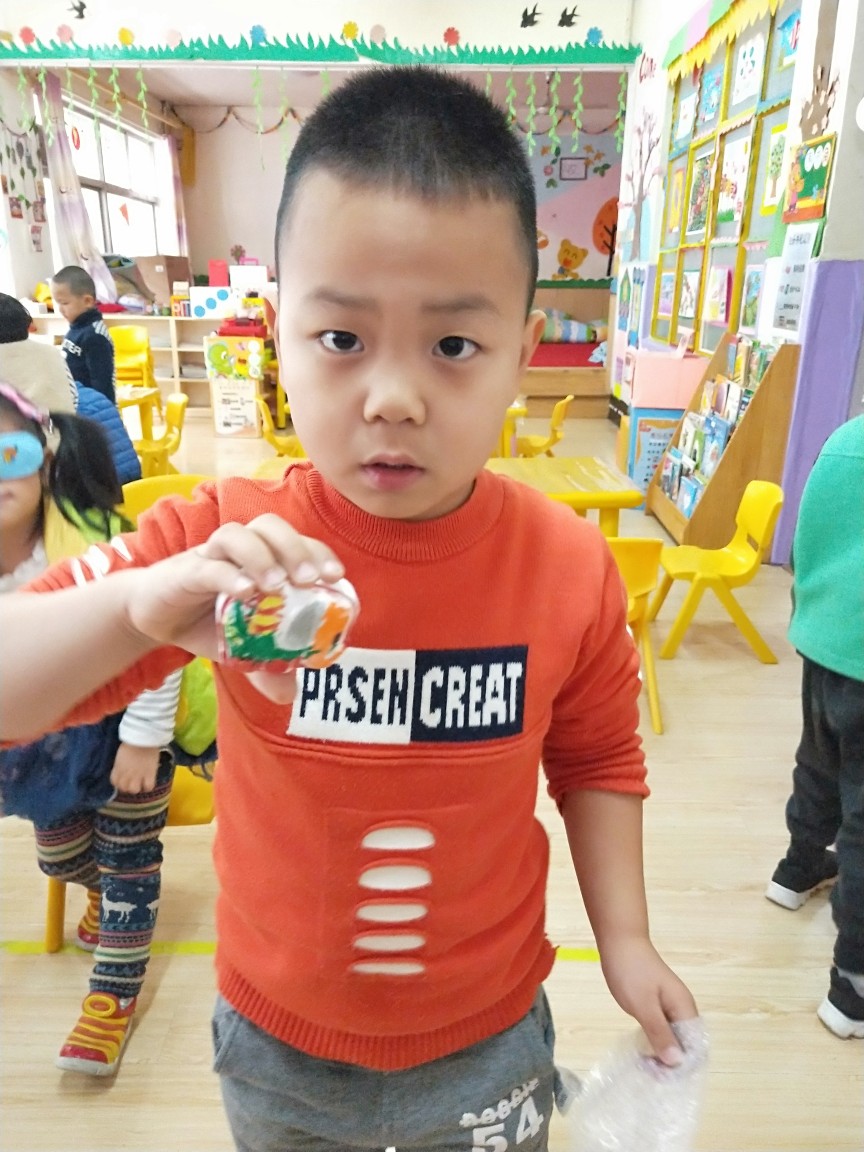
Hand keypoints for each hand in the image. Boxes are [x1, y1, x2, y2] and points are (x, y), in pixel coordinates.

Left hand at [110, 742, 160, 793]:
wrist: (144, 738)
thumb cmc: (132, 742)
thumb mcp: (121, 754)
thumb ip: (121, 764)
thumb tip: (123, 768)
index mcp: (118, 768)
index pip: (114, 782)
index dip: (119, 782)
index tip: (123, 780)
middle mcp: (126, 774)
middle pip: (124, 788)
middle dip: (127, 787)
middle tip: (132, 782)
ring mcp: (138, 775)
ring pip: (134, 790)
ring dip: (137, 788)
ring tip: (141, 783)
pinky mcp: (150, 774)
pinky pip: (148, 787)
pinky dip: (148, 786)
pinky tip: (149, 782)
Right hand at [123, 516, 344, 703]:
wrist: (150, 616)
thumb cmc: (203, 621)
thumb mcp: (240, 647)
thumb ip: (265, 665)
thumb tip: (290, 695)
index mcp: (260, 559)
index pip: (296, 542)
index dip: (318, 553)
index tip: (335, 577)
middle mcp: (238, 550)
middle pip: (270, 526)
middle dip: (296, 548)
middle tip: (310, 580)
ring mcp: (210, 556)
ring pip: (238, 534)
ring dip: (262, 556)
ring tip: (277, 586)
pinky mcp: (184, 571)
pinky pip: (208, 565)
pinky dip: (228, 576)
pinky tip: (243, 594)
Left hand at [600, 936, 697, 1065]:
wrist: (619, 940)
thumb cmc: (631, 971)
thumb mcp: (644, 1006)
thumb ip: (660, 1033)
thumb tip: (678, 1062)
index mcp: (684, 1009)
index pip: (695, 1048)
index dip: (682, 1066)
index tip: (661, 1077)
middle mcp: (682, 1009)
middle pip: (686, 1045)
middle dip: (672, 1063)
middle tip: (648, 1071)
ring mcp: (670, 1006)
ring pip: (673, 1038)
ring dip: (663, 1054)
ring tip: (645, 1065)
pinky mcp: (657, 1003)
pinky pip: (663, 1029)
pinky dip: (656, 1041)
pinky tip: (644, 1050)